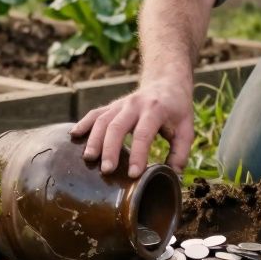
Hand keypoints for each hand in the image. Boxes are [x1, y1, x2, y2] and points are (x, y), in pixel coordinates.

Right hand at [69, 77, 193, 177]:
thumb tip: (173, 176)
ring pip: (102, 120)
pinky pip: (95, 113)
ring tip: (88, 159)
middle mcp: (135, 104)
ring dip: (94, 139)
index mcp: (155, 110)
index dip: (138, 154)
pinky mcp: (112, 106)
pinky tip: (73, 136)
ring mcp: (121, 104)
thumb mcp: (187, 128)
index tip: (134, 174)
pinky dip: (83, 123)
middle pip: (117, 126)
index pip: (144, 134)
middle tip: (106, 171)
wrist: (167, 82)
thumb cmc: (177, 109)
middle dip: (110, 149)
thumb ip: (181, 153)